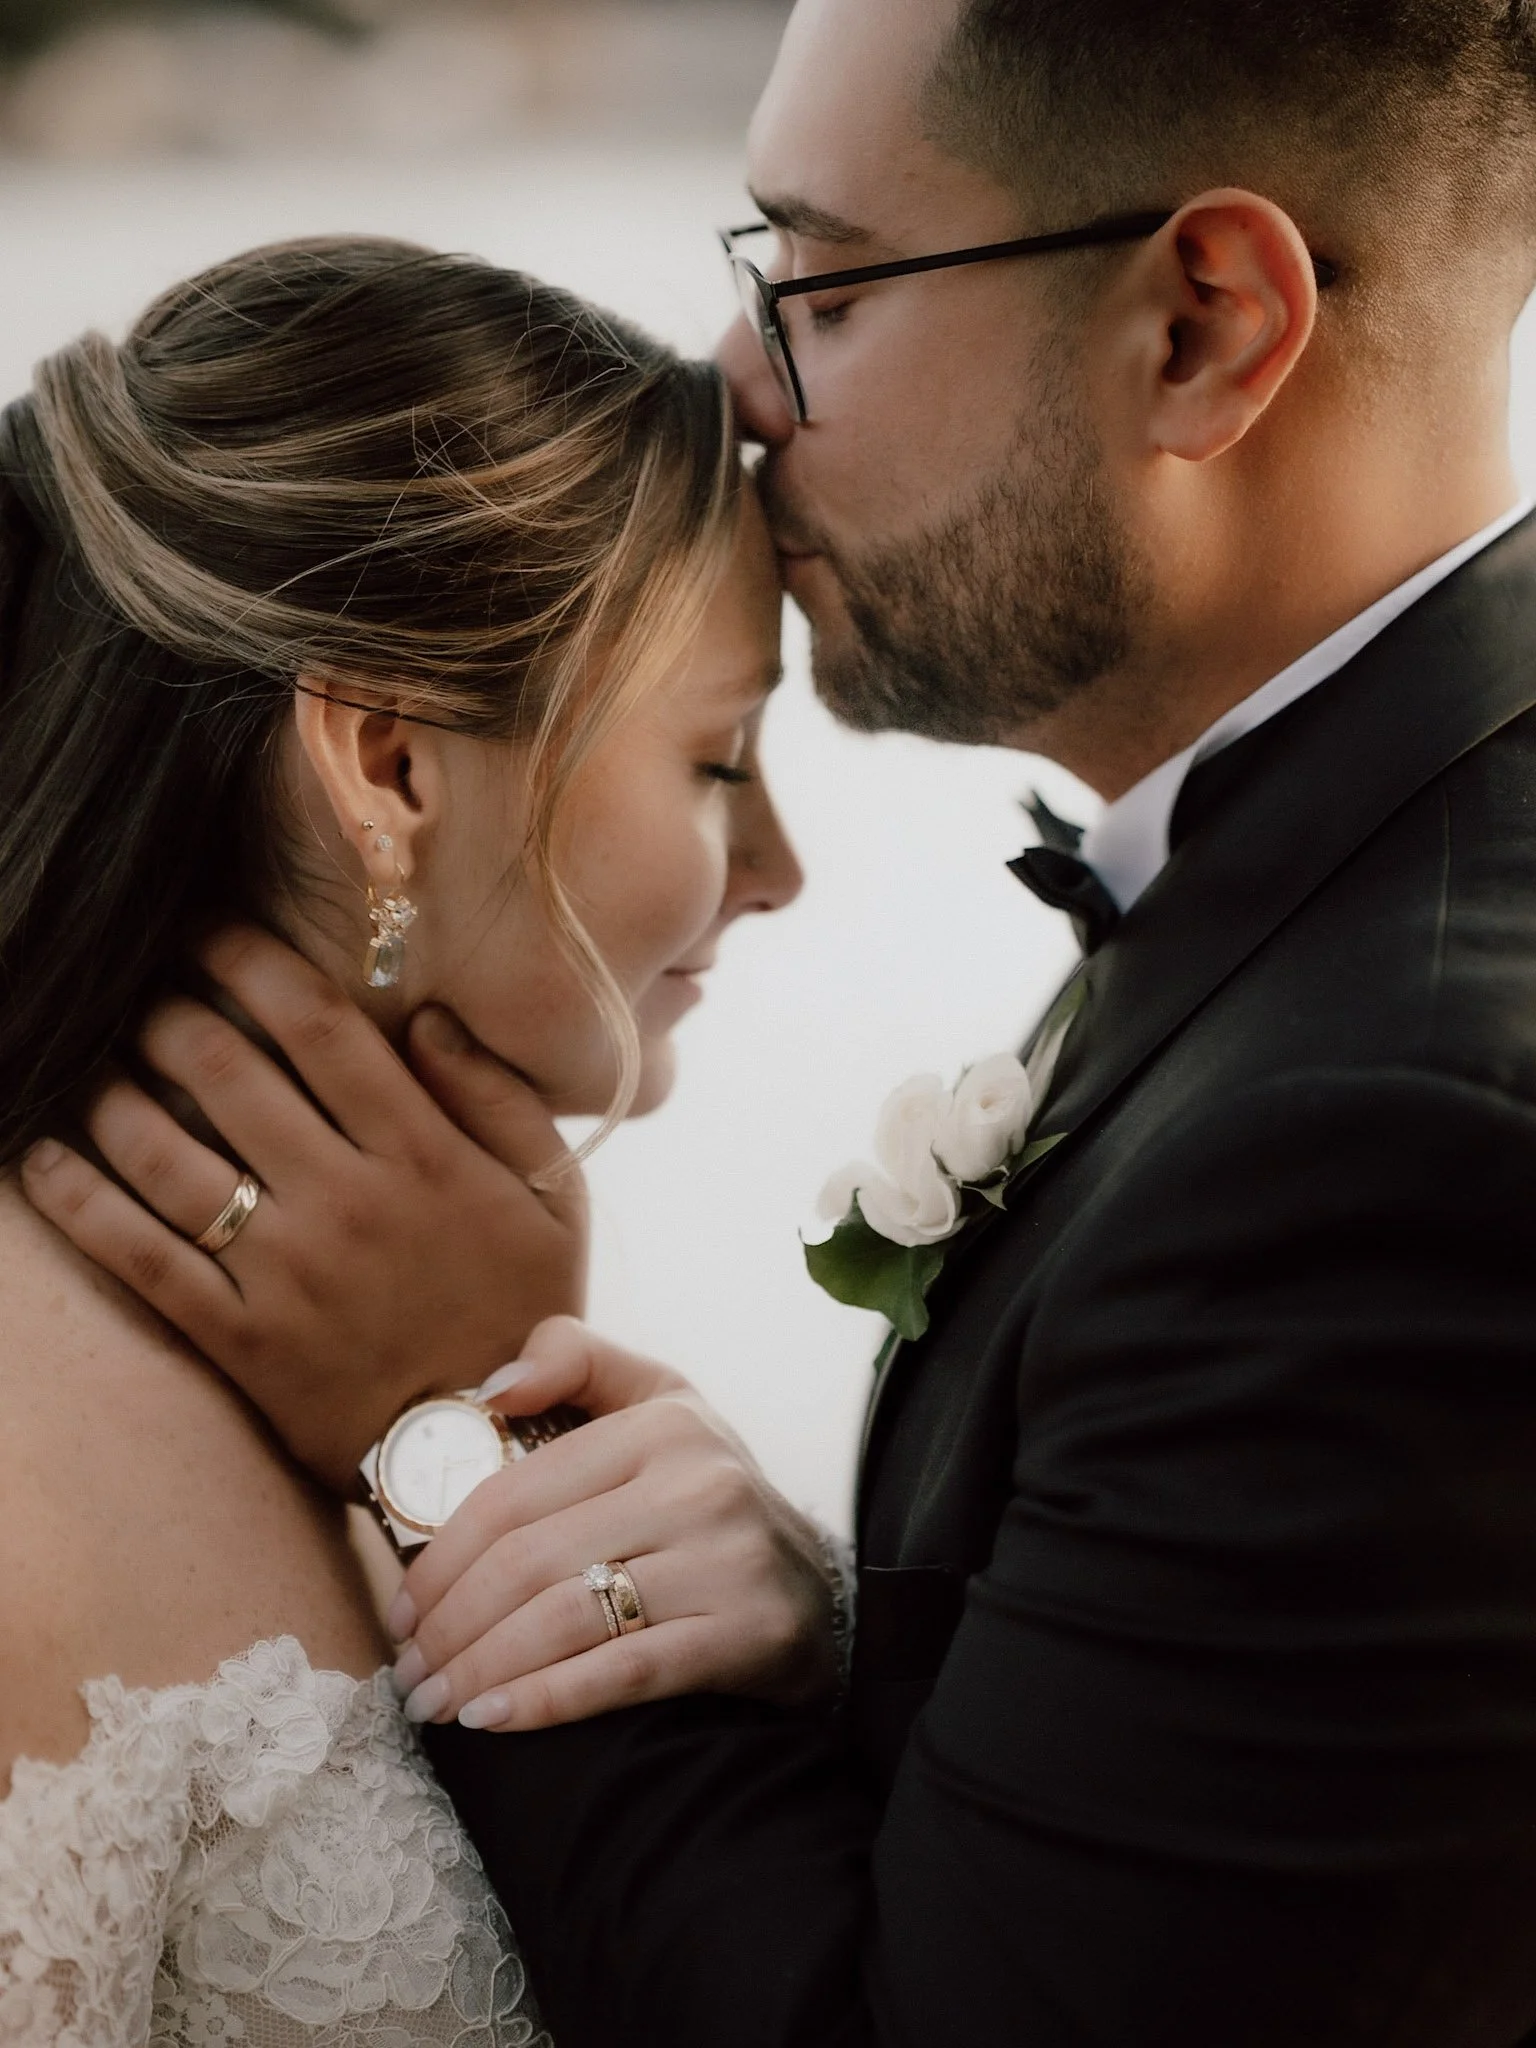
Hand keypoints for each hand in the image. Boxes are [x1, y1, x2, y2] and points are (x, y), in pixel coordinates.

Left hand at [21, 926, 587, 1492]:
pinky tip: (42, 1156)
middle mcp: (347, 1201)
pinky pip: (141, 1259)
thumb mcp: (553, 1199)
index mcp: (423, 1156)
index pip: (320, 1029)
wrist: (490, 1454)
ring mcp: (287, 1274)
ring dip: (111, 1092)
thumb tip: (428, 1017)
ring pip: (167, 1158)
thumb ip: (500, 1099)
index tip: (209, 929)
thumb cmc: (526, 1310)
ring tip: (89, 1058)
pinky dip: (80, 1201)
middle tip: (142, 988)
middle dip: (167, 1012)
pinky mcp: (241, 1340)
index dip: (251, 962)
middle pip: (227, 1075)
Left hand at [389, 1317, 843, 1731]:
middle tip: (409, 1670)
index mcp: (661, 1423)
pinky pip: (621, 1673)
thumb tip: (492, 1389)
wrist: (823, 1592)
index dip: (441, 1557)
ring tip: (433, 1703)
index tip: (402, 1609)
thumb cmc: (708, 1500)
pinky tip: (493, 1721)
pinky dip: (545, 1702)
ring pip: (563, 1621)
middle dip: (449, 1626)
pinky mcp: (745, 1634)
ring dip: (479, 1671)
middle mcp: (696, 1484)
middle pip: (528, 1563)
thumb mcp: (660, 1405)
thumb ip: (577, 1363)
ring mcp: (724, 1561)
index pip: (514, 1495)